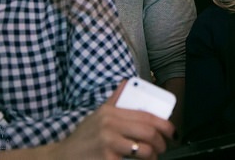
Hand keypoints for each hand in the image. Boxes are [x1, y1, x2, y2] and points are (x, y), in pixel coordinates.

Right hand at [51, 80, 174, 159]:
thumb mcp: (97, 115)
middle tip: (164, 147)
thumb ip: (114, 99)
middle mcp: (110, 126)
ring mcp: (108, 144)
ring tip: (153, 157)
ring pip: (142, 150)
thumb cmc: (83, 137)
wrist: (62, 157)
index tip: (172, 131)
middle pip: (148, 133)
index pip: (146, 116)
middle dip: (161, 142)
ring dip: (153, 156)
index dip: (164, 124)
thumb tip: (127, 82)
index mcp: (111, 112)